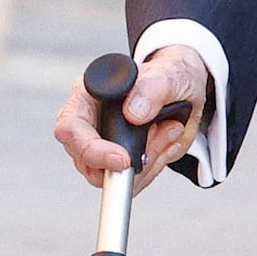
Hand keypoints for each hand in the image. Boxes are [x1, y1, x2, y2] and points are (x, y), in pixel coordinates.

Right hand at [54, 45, 209, 183]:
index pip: (70, 127)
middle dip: (126, 163)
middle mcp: (90, 123)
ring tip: (169, 131)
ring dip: (147, 163)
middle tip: (160, 139)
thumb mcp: (168, 74)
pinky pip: (132, 181)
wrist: (187, 92)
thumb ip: (152, 88)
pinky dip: (154, 167)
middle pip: (86, 162)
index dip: (91, 149)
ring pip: (111, 177)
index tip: (123, 159)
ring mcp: (103, 146)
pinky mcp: (120, 163)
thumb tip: (133, 113)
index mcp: (89, 94)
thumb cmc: (170, 75)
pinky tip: (166, 142)